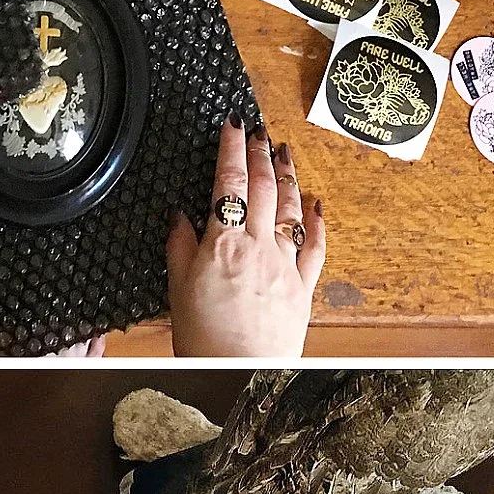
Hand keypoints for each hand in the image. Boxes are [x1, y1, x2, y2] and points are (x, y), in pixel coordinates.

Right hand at [168, 123, 325, 357]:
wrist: (239, 370)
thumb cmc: (204, 338)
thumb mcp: (177, 288)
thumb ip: (180, 246)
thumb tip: (180, 215)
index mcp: (223, 242)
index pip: (229, 181)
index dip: (232, 147)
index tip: (233, 123)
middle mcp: (259, 246)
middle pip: (264, 187)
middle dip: (261, 152)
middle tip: (260, 129)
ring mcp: (285, 265)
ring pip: (292, 209)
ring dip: (288, 176)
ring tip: (285, 153)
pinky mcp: (303, 287)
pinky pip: (315, 246)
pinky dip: (316, 221)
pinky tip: (316, 204)